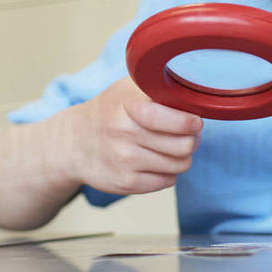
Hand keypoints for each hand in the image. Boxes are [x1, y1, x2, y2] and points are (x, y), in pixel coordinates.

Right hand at [64, 76, 202, 195]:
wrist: (77, 141)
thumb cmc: (111, 111)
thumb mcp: (128, 89)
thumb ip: (158, 88)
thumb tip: (195, 101)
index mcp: (126, 104)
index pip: (164, 117)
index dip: (187, 122)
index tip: (195, 121)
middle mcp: (123, 132)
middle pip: (182, 145)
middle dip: (192, 139)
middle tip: (186, 134)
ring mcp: (124, 160)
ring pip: (180, 164)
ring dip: (181, 157)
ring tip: (169, 147)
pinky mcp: (126, 183)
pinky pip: (168, 181)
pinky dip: (168, 172)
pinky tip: (155, 161)